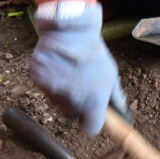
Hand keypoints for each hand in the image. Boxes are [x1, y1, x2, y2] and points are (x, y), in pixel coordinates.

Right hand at [31, 1, 126, 134]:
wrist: (71, 29)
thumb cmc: (94, 53)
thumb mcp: (111, 75)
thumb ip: (115, 97)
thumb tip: (121, 114)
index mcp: (93, 102)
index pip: (90, 129)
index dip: (89, 123)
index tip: (89, 116)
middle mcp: (71, 100)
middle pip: (70, 115)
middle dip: (74, 105)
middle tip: (78, 86)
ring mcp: (52, 91)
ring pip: (55, 101)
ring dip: (60, 92)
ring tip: (68, 72)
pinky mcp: (37, 80)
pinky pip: (43, 88)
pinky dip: (48, 80)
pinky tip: (57, 67)